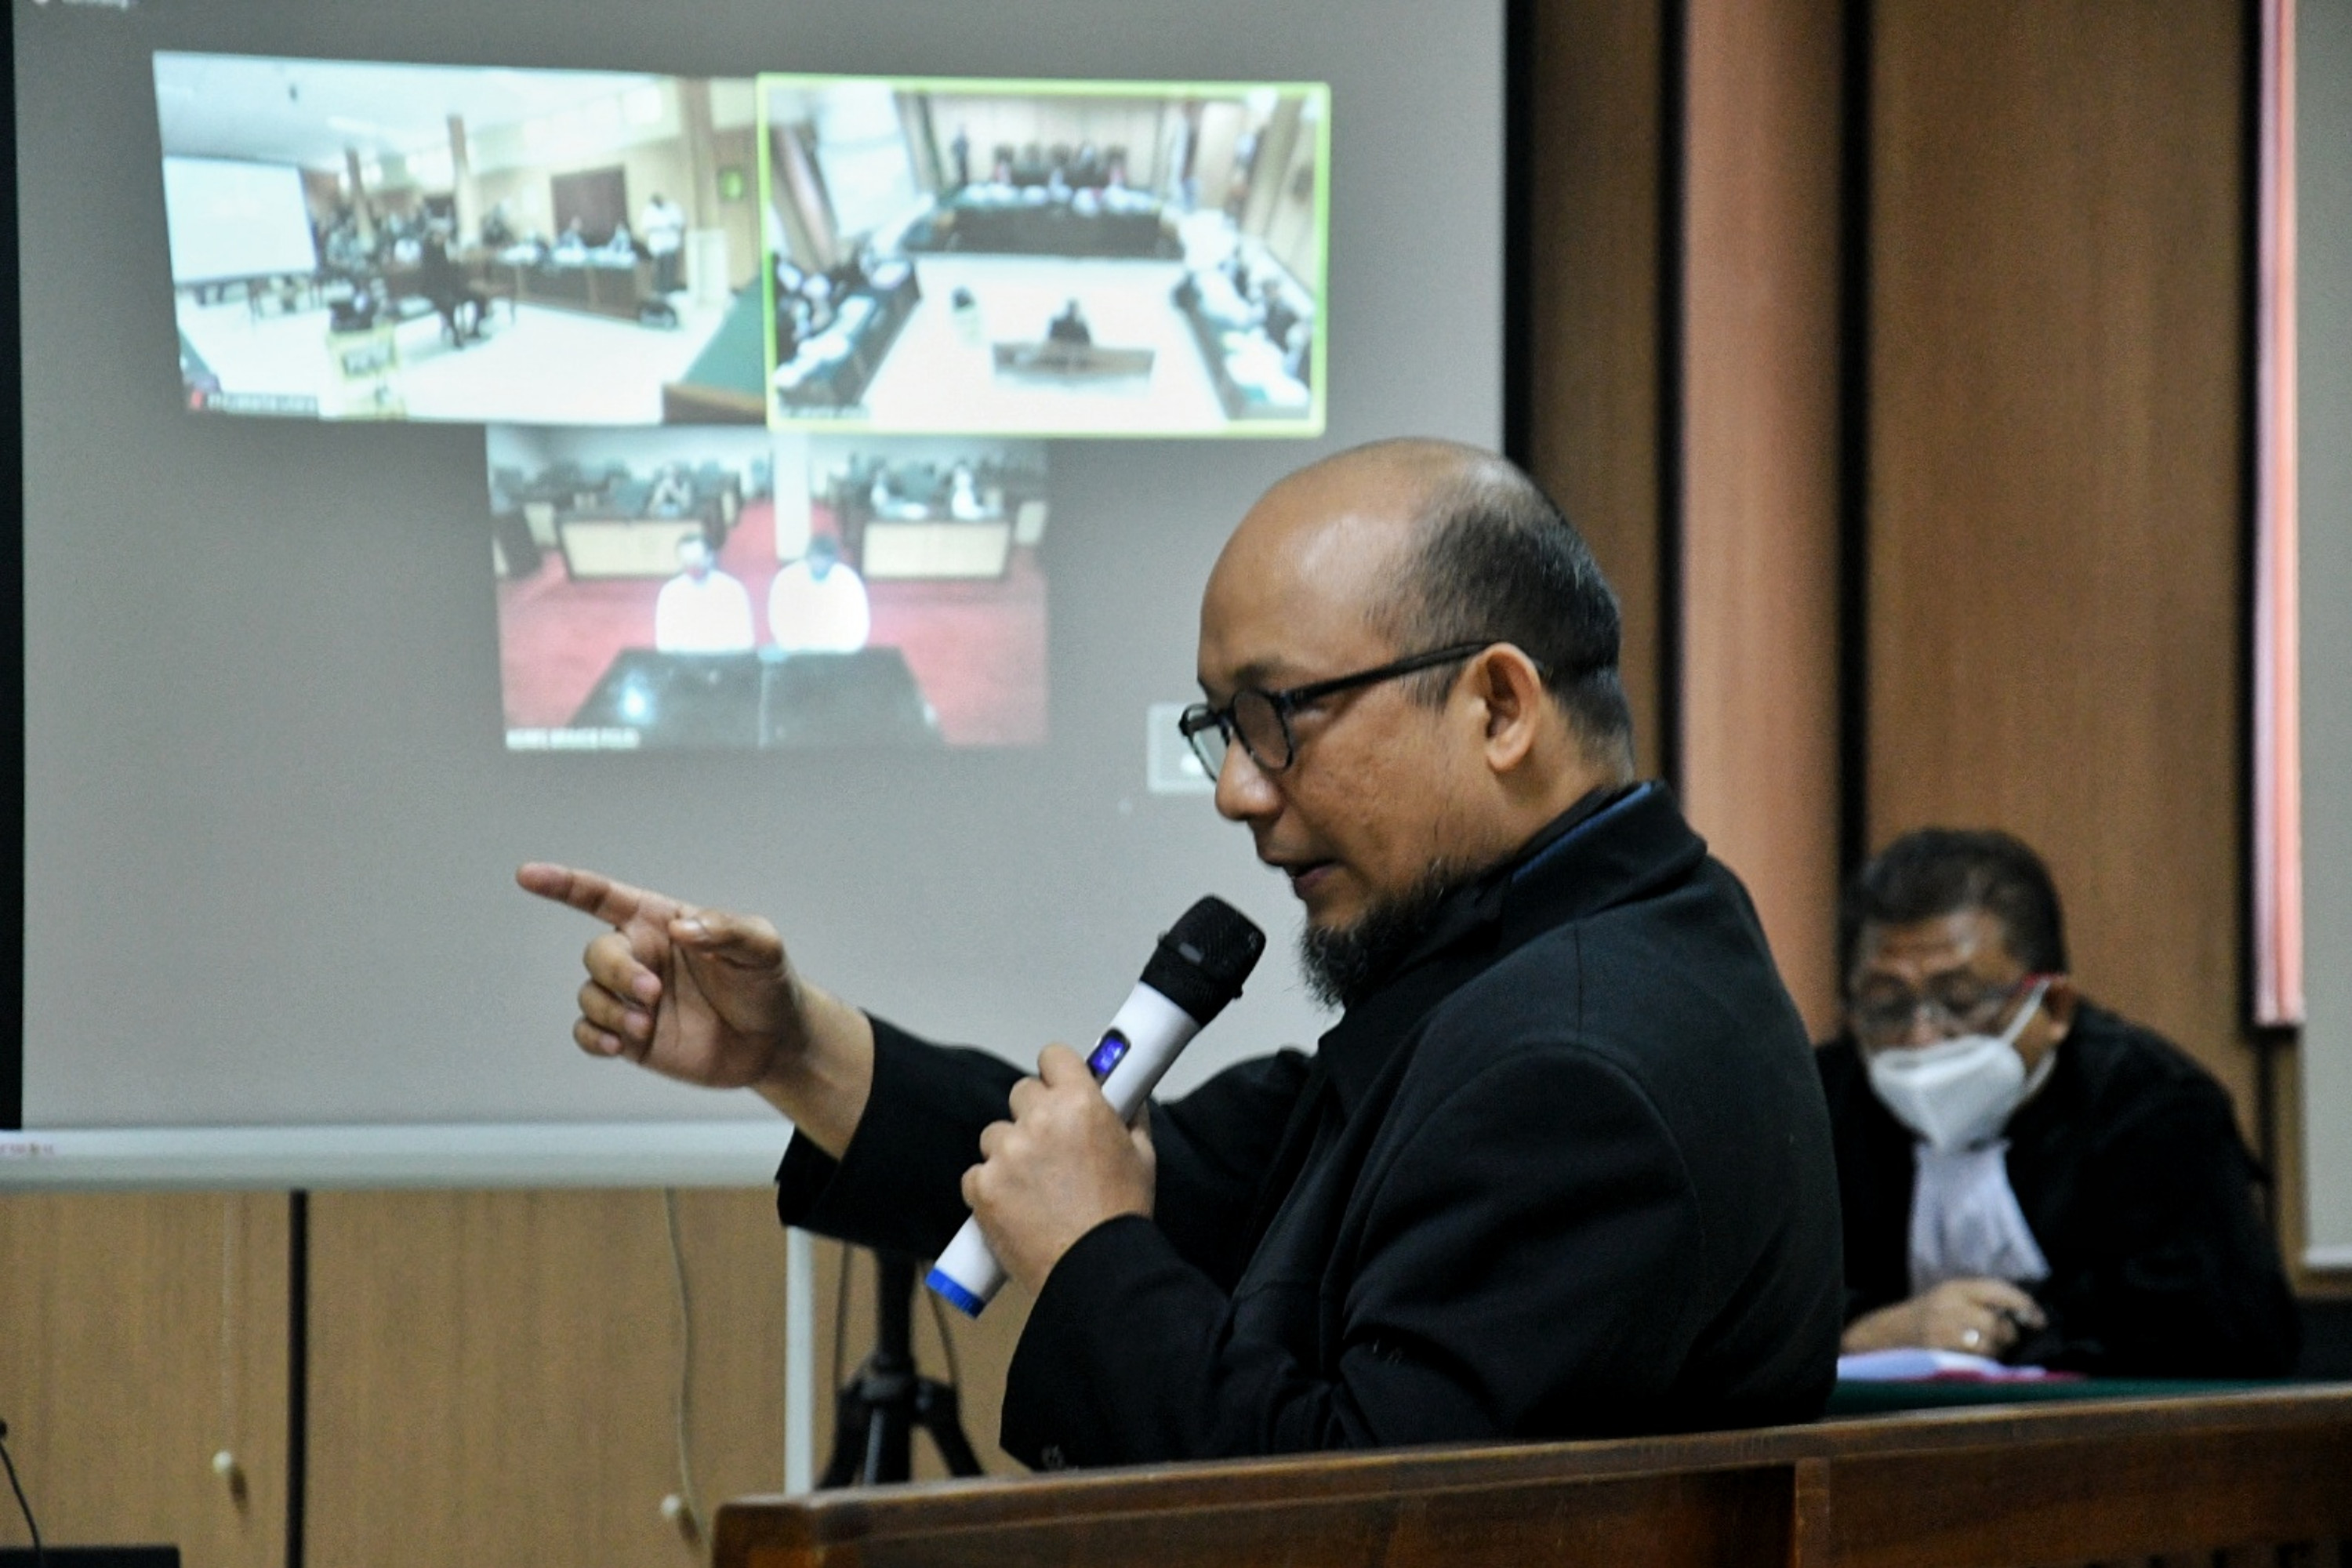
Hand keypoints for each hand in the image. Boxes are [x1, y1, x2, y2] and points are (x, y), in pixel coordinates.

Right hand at [515, 863, 872, 1152]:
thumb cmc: (766, 982)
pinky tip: (620, 1044)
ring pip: (590, 994)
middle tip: (654, 995)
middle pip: (597, 954)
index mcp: (660, 922)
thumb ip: (725, 930)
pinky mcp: (630, 1037)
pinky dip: (595, 1037)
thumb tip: (681, 930)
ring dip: (612, 1010)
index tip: (527, 875)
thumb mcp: (760, 947)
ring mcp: (631, 997)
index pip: (602, 897)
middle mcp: (639, 956)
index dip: (563, 884)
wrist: (774, 1041)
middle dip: (618, 973)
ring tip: (648, 1026)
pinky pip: (587, 1032)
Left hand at [961, 1044, 1154, 1291]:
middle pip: (1020, 1094)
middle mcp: (1039, 1120)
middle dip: (1034, 1115)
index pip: (1053, 1056)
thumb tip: (1127, 1097)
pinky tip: (1015, 1207)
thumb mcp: (1143, 1156)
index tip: (1058, 1085)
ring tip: (1034, 1187)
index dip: (1056, 1071)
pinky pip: (976, 1174)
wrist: (1096, 1269)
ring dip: (1009, 1153)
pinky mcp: (982, 1187)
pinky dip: (989, 1188)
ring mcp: (1006, 1154)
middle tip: (1051, 1147)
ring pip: (995, 1135)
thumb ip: (1131, 1117)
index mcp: (1080, 1103)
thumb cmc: (1121, 1216)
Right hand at [1840, 1277, 2046, 1358]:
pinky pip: (1974, 1362)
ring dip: (1994, 1351)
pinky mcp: (1939, 1354)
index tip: (2039, 1319)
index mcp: (1954, 1288)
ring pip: (1988, 1345)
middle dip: (2007, 1335)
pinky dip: (1981, 1364)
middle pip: (1997, 1324)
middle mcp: (1948, 1306)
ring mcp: (1942, 1332)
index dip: (2024, 1304)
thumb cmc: (1929, 1316)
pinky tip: (1974, 1360)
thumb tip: (2026, 1315)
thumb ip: (1982, 1300)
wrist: (1889, 1334)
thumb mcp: (1951, 1297)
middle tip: (2003, 1338)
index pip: (1998, 1290)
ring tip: (1984, 1349)